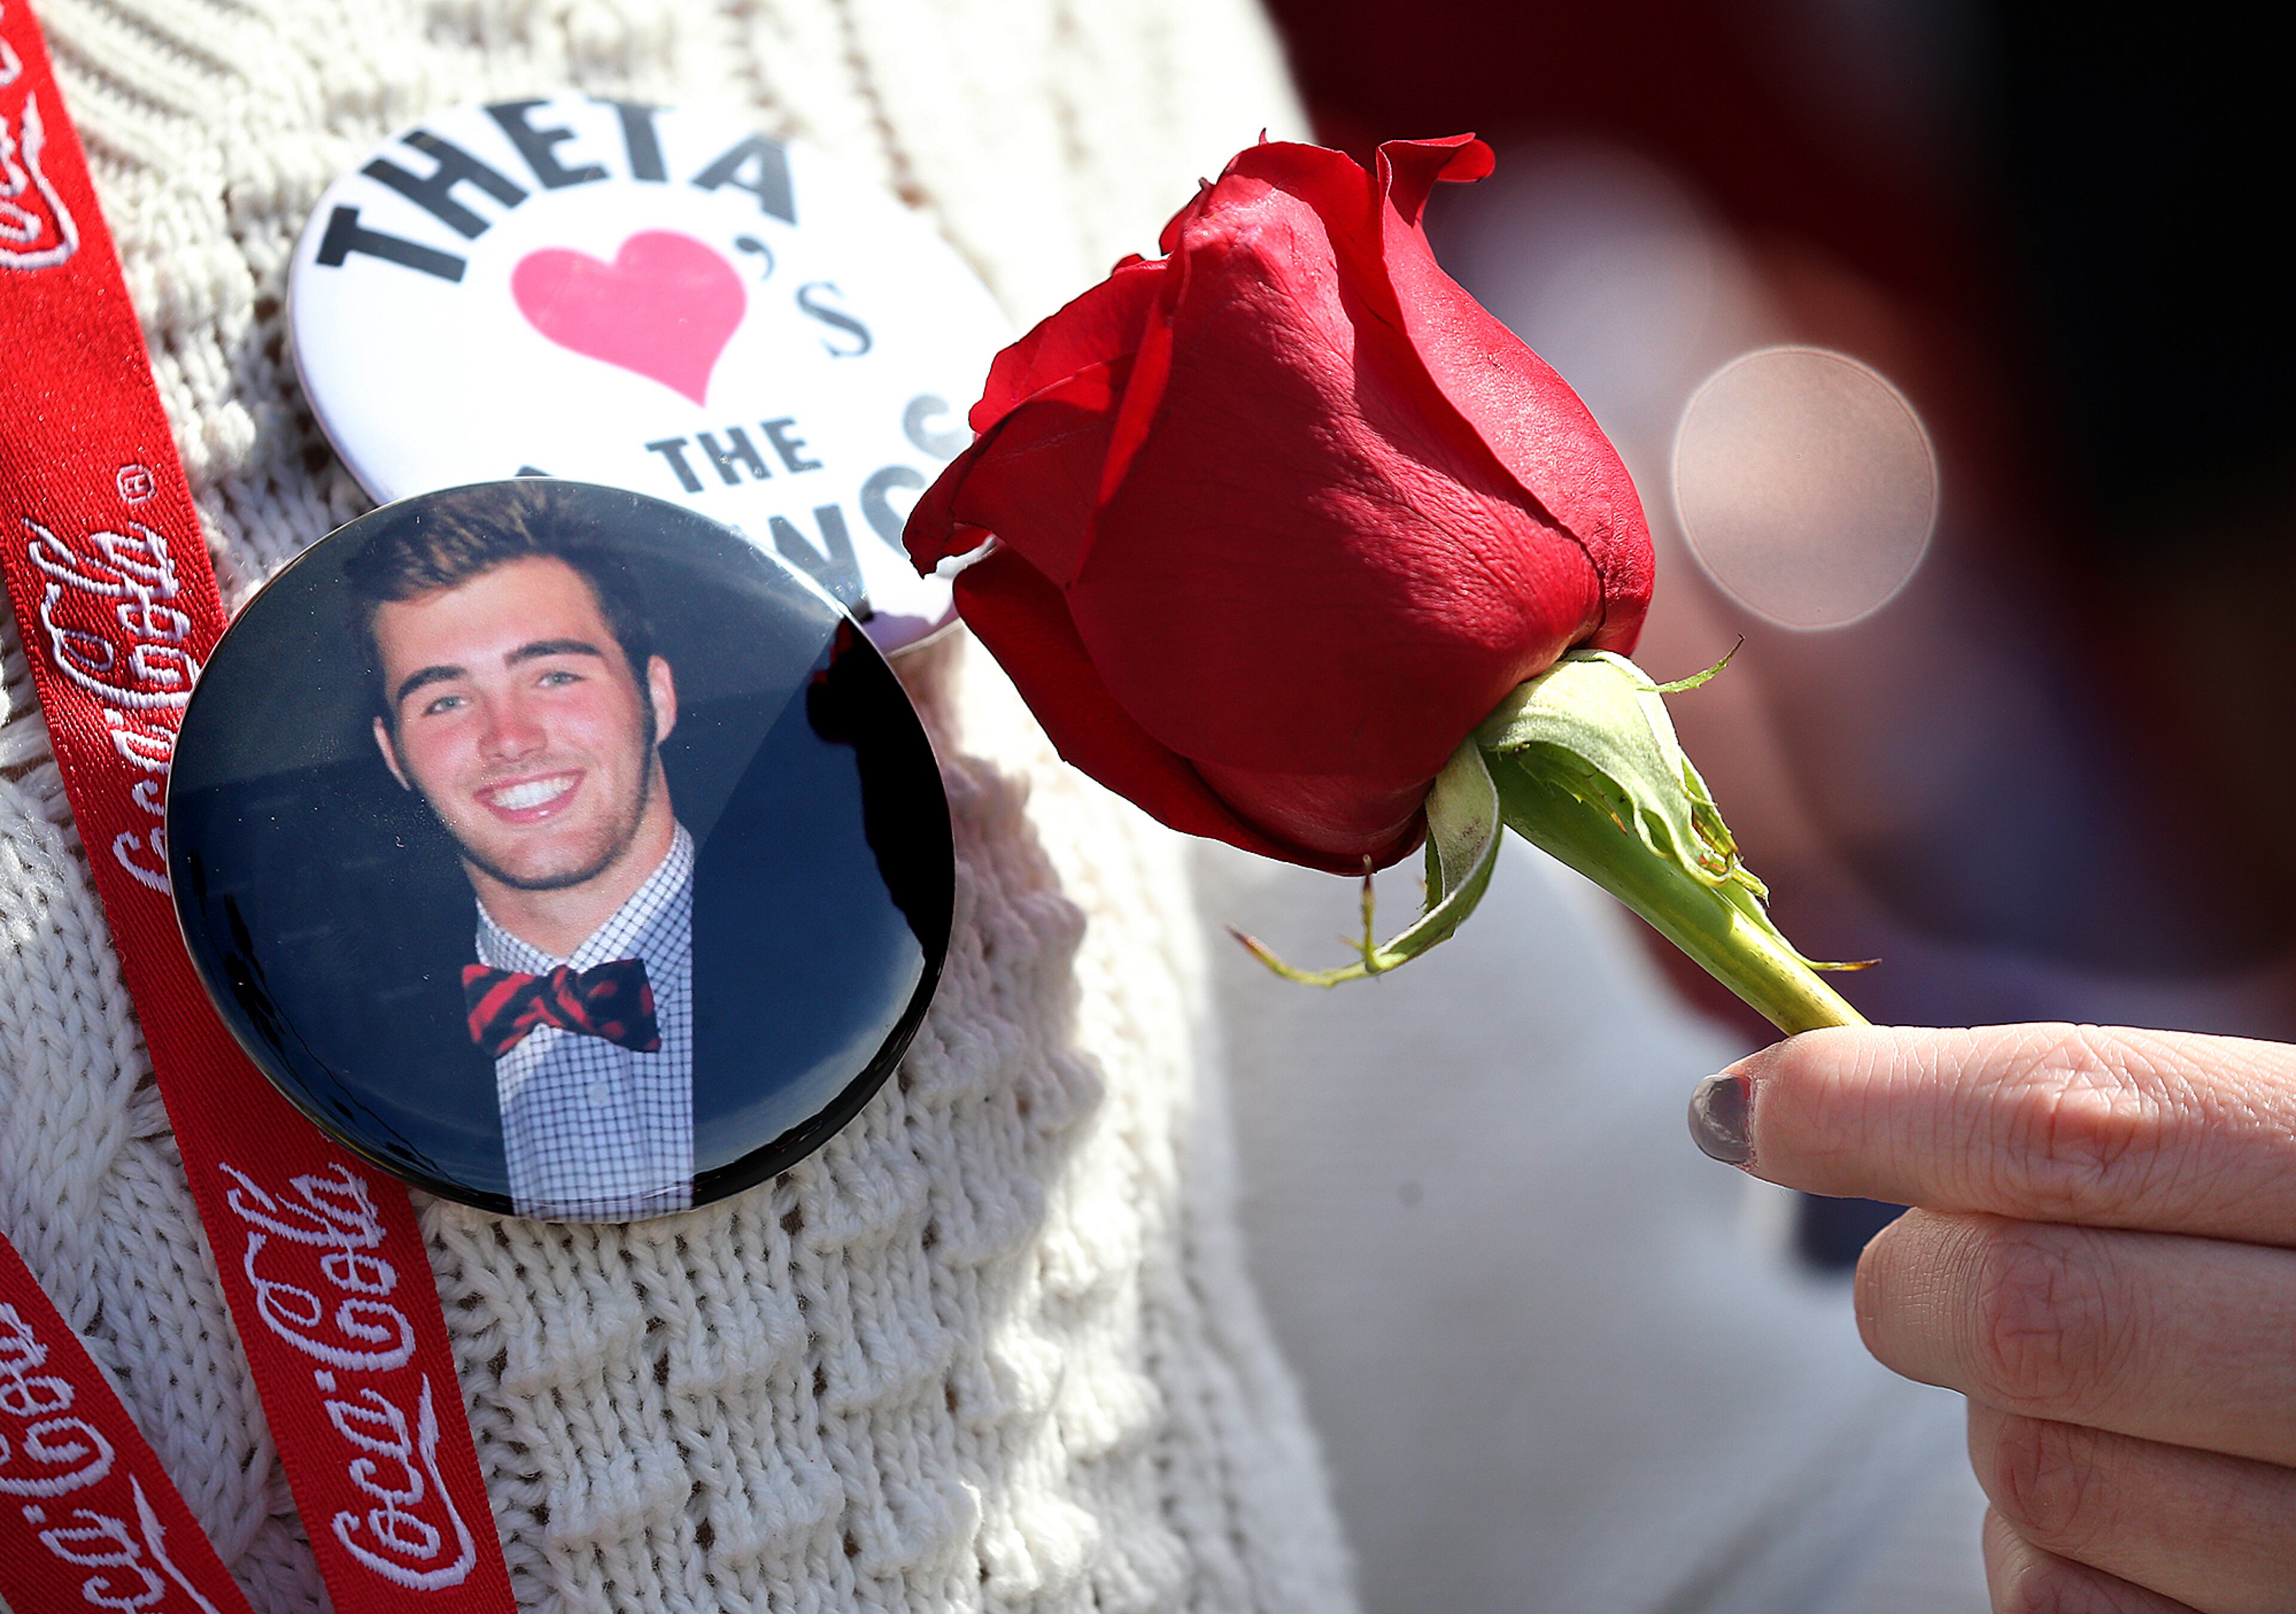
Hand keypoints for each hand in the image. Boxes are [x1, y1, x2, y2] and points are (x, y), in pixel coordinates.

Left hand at [1689, 1024, 2295, 1613]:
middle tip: (1941, 1268)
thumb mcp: (2270, 1153)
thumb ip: (2089, 1129)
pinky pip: (2053, 1600)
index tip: (1742, 1107)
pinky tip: (2133, 1502)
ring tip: (2108, 1392)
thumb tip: (1775, 1105)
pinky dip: (2042, 1551)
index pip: (2076, 1125)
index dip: (1874, 1108)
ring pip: (2026, 1464)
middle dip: (1922, 1280)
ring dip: (2001, 1421)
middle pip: (2020, 1308)